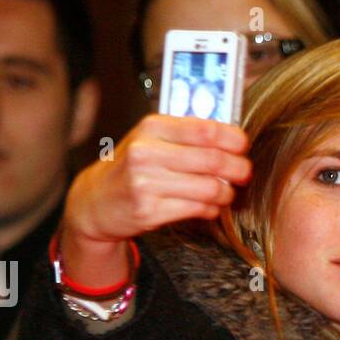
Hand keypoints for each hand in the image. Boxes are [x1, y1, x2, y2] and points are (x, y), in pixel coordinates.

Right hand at [61, 115, 251, 286]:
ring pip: (209, 188)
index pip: (205, 130)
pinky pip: (197, 209)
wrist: (95, 201)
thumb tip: (230, 137)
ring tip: (226, 193)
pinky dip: (210, 209)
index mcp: (151, 128)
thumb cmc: (130, 167)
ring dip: (226, 193)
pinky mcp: (150, 211)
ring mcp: (146, 184)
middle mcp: (147, 153)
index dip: (233, 139)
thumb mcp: (150, 139)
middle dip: (238, 168)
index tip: (243, 145)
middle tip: (244, 172)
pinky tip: (209, 206)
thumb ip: (184, 134)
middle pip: (213, 160)